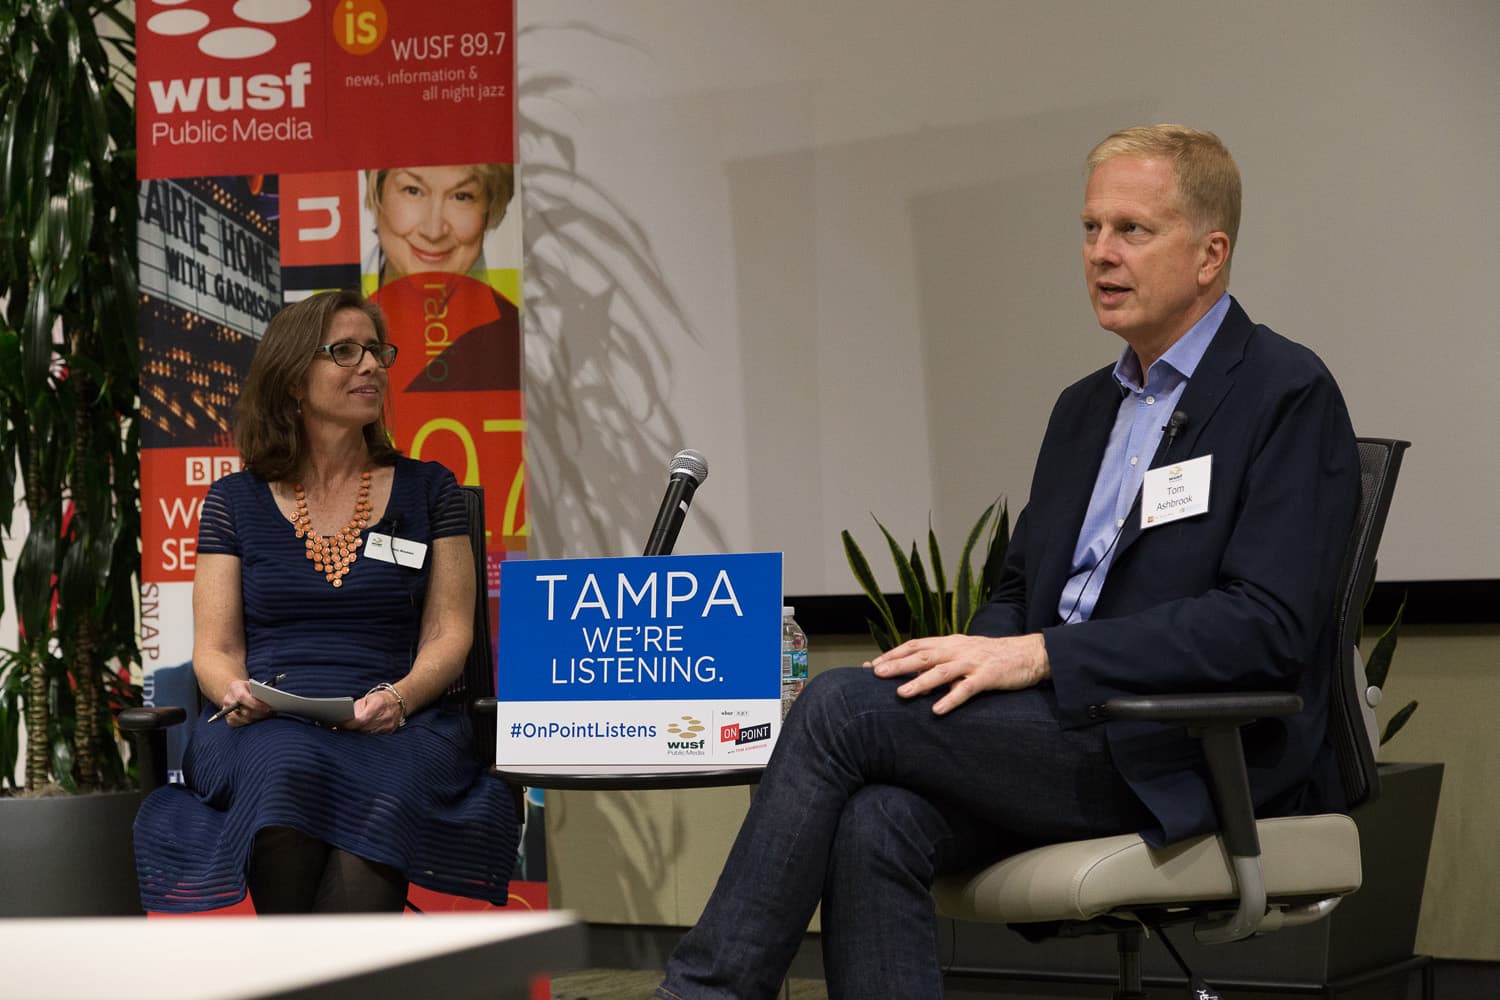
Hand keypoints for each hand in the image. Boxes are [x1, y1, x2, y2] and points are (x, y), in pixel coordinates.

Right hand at [220, 678, 272, 727]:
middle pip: (245, 711)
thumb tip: (270, 699)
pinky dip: (252, 722)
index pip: (243, 697)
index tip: (267, 708)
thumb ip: (259, 690)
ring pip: (244, 720)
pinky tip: (258, 718)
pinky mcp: (229, 720)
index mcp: (235, 688)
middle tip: (270, 713)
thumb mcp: (253, 684)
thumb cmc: (247, 688)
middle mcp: (228, 700)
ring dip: (257, 718)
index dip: (255, 704)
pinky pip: (242, 724)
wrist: (235, 692)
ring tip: (266, 715)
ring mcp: (227, 711)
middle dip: (260, 713)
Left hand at [342, 688, 402, 733]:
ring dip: (357, 733)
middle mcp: (385, 716)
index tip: (339, 725)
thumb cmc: (379, 699)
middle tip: (340, 728)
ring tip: (348, 731)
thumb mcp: (367, 699)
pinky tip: (359, 732)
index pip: (361, 719)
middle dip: (351, 729)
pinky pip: (374, 736)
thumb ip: (356, 709)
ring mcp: (388, 725)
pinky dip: (366, 735)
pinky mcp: (390, 731)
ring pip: (367, 734)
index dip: (349, 724)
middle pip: (363, 728)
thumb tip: (345, 720)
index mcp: (378, 705)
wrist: (397, 701)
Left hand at [868, 633, 1049, 714]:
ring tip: (901, 693)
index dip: (892, 653)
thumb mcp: (963, 653)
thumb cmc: (992, 656)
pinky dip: (951, 699)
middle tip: (876, 674)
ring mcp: (972, 662)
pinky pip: (967, 689)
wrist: (1029, 653)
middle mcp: (957, 649)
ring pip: (941, 671)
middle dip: (897, 664)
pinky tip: (938, 710)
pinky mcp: (988, 676)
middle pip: (921, 655)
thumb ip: (940, 661)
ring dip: (920, 682)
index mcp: (949, 643)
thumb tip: (913, 674)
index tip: (872, 664)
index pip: (915, 645)